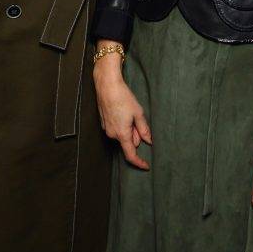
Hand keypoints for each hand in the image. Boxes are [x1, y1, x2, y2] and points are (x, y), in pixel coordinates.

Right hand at [93, 52, 151, 170]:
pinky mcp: (104, 122)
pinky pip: (116, 129)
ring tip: (130, 112)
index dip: (139, 162)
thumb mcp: (138, 113)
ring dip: (129, 129)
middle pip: (128, 142)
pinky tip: (123, 111)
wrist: (107, 85)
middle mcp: (112, 134)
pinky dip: (122, 125)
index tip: (146, 166)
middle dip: (136, 136)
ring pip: (122, 135)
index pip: (131, 155)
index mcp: (122, 134)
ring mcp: (106, 128)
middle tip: (139, 120)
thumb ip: (143, 129)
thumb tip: (148, 141)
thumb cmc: (123, 97)